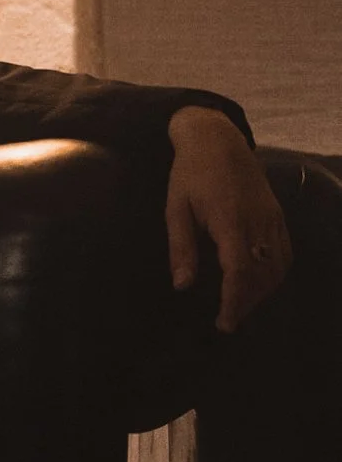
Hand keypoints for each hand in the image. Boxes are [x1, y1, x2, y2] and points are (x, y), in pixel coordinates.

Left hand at [166, 107, 292, 330]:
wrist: (216, 139)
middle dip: (248, 303)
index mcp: (230, 221)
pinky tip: (260, 283)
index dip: (234, 302)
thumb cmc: (189, 173)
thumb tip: (182, 286)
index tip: (225, 323)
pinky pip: (285, 252)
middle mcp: (258, 222)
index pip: (239, 272)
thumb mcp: (176, 208)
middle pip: (263, 275)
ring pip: (278, 266)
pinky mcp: (277, 214)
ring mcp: (272, 218)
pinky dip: (276, 273)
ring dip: (263, 291)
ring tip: (241, 304)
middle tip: (228, 319)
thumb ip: (181, 248)